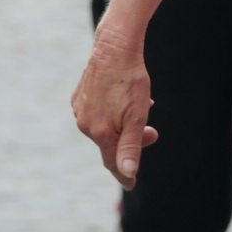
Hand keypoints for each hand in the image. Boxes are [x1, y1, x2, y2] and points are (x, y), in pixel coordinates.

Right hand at [72, 28, 158, 188]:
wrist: (114, 47)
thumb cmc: (130, 81)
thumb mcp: (136, 116)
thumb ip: (131, 147)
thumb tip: (127, 172)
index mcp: (100, 132)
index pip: (112, 162)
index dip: (124, 174)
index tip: (132, 184)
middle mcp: (85, 124)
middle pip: (110, 143)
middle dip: (132, 141)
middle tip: (152, 132)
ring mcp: (80, 109)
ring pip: (104, 127)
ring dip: (122, 124)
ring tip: (141, 106)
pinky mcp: (79, 97)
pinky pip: (96, 113)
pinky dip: (111, 112)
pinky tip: (122, 99)